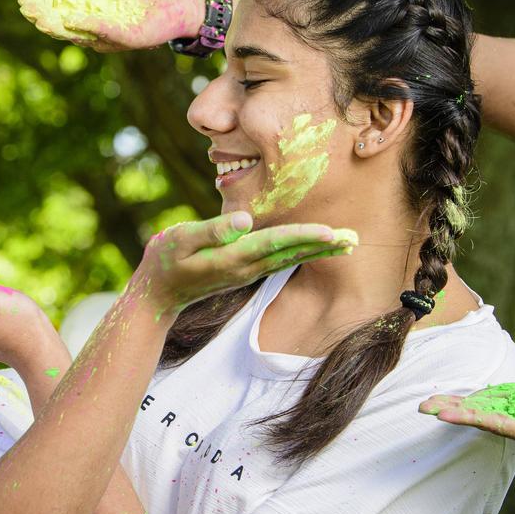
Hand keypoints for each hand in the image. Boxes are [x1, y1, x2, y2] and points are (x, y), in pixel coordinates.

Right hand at [18, 0, 203, 51]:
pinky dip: (89, 27)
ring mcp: (106, 34)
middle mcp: (91, 22)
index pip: (56, 7)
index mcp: (84, 3)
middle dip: (45, 18)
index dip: (40, 5)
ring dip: (59, 27)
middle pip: (62, 24)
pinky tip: (73, 19)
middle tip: (30, 12)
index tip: (25, 0)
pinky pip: (103, 34)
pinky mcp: (124, 39)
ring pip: (78, 33)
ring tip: (43, 19)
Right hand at [133, 212, 357, 315]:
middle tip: (356, 239)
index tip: (331, 231)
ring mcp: (247, 272)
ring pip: (290, 258)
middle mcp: (245, 267)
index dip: (304, 235)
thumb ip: (212, 230)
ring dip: (319, 251)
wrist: (158, 293)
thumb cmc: (164, 259)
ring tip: (347, 243)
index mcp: (232, 257)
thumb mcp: (180, 239)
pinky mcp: (245, 271)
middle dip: (324, 245)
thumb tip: (245, 220)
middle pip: (292, 253)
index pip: (275, 242)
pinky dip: (303, 253)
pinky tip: (316, 247)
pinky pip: (281, 261)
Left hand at [421, 381, 514, 454]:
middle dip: (454, 411)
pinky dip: (485, 393)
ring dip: (463, 402)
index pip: (496, 426)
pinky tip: (466, 392)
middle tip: (421, 406)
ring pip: (491, 405)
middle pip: (485, 417)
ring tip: (433, 399)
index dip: (468, 419)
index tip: (441, 415)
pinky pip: (508, 395)